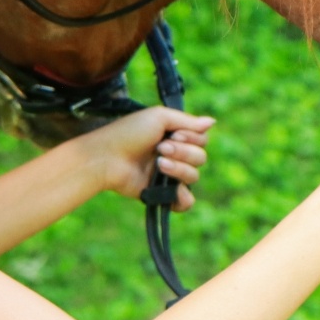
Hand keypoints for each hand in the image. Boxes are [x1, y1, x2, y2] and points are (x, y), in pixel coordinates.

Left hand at [76, 106, 215, 211]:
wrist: (107, 156)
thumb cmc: (128, 133)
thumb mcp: (158, 117)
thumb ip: (187, 121)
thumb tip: (212, 121)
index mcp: (175, 136)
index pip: (202, 140)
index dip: (192, 138)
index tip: (174, 134)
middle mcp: (174, 156)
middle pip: (201, 158)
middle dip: (183, 152)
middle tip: (160, 148)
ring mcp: (168, 176)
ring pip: (194, 177)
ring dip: (178, 168)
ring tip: (157, 163)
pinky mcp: (162, 195)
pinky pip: (186, 202)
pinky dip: (182, 197)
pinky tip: (170, 187)